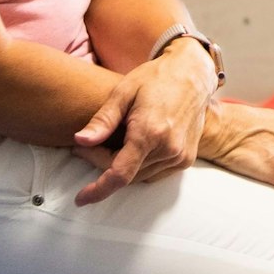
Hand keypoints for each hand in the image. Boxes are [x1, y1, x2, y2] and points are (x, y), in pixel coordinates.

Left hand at [70, 43, 216, 205]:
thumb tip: (80, 141)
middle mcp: (168, 149)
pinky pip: (155, 173)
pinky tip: (132, 149)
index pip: (119, 174)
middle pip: (126, 174)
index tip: (80, 199)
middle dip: (102, 165)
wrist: (193, 73)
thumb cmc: (156, 78)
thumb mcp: (123, 92)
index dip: (98, 189)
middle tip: (86, 146)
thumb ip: (103, 120)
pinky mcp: (186, 158)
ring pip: (140, 176)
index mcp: (150, 132)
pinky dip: (139, 168)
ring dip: (121, 167)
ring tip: (108, 145)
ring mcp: (180, 156)